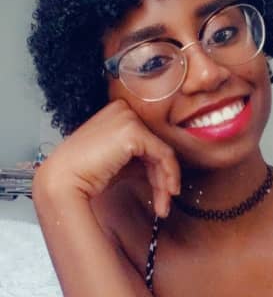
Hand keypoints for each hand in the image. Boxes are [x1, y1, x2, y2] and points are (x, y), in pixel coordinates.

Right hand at [32, 99, 180, 216]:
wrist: (63, 180)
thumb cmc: (84, 172)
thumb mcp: (118, 159)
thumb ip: (139, 156)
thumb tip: (164, 167)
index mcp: (118, 112)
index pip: (147, 139)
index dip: (156, 164)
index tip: (163, 186)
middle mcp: (124, 109)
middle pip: (155, 145)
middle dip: (163, 176)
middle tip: (166, 199)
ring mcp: (128, 118)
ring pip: (162, 152)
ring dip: (165, 181)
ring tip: (164, 204)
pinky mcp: (133, 131)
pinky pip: (163, 154)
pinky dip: (169, 175)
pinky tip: (167, 192)